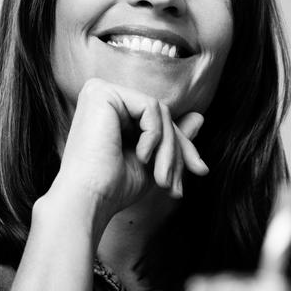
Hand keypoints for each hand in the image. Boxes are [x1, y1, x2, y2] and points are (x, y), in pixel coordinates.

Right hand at [54, 77, 208, 218]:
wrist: (89, 199)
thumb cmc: (114, 187)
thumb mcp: (154, 161)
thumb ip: (171, 137)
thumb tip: (200, 117)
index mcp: (112, 111)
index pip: (159, 120)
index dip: (183, 147)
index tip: (201, 171)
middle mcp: (103, 96)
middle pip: (162, 115)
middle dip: (178, 151)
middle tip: (177, 185)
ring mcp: (101, 91)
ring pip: (160, 112)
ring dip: (168, 150)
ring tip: (162, 180)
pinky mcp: (102, 92)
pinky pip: (150, 107)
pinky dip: (153, 136)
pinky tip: (140, 157)